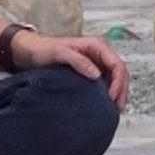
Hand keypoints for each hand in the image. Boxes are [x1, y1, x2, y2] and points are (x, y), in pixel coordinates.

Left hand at [15, 31, 130, 110]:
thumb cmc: (45, 49)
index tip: (111, 97)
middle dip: (121, 90)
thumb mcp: (60, 53)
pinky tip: (106, 104)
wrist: (32, 52)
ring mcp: (97, 62)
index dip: (118, 82)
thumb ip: (79, 61)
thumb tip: (96, 74)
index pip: (117, 64)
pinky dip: (109, 93)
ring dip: (117, 93)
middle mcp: (100, 53)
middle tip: (117, 107)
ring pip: (115, 78)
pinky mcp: (92, 72)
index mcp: (97, 45)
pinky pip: (106, 82)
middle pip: (120, 72)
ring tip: (114, 109)